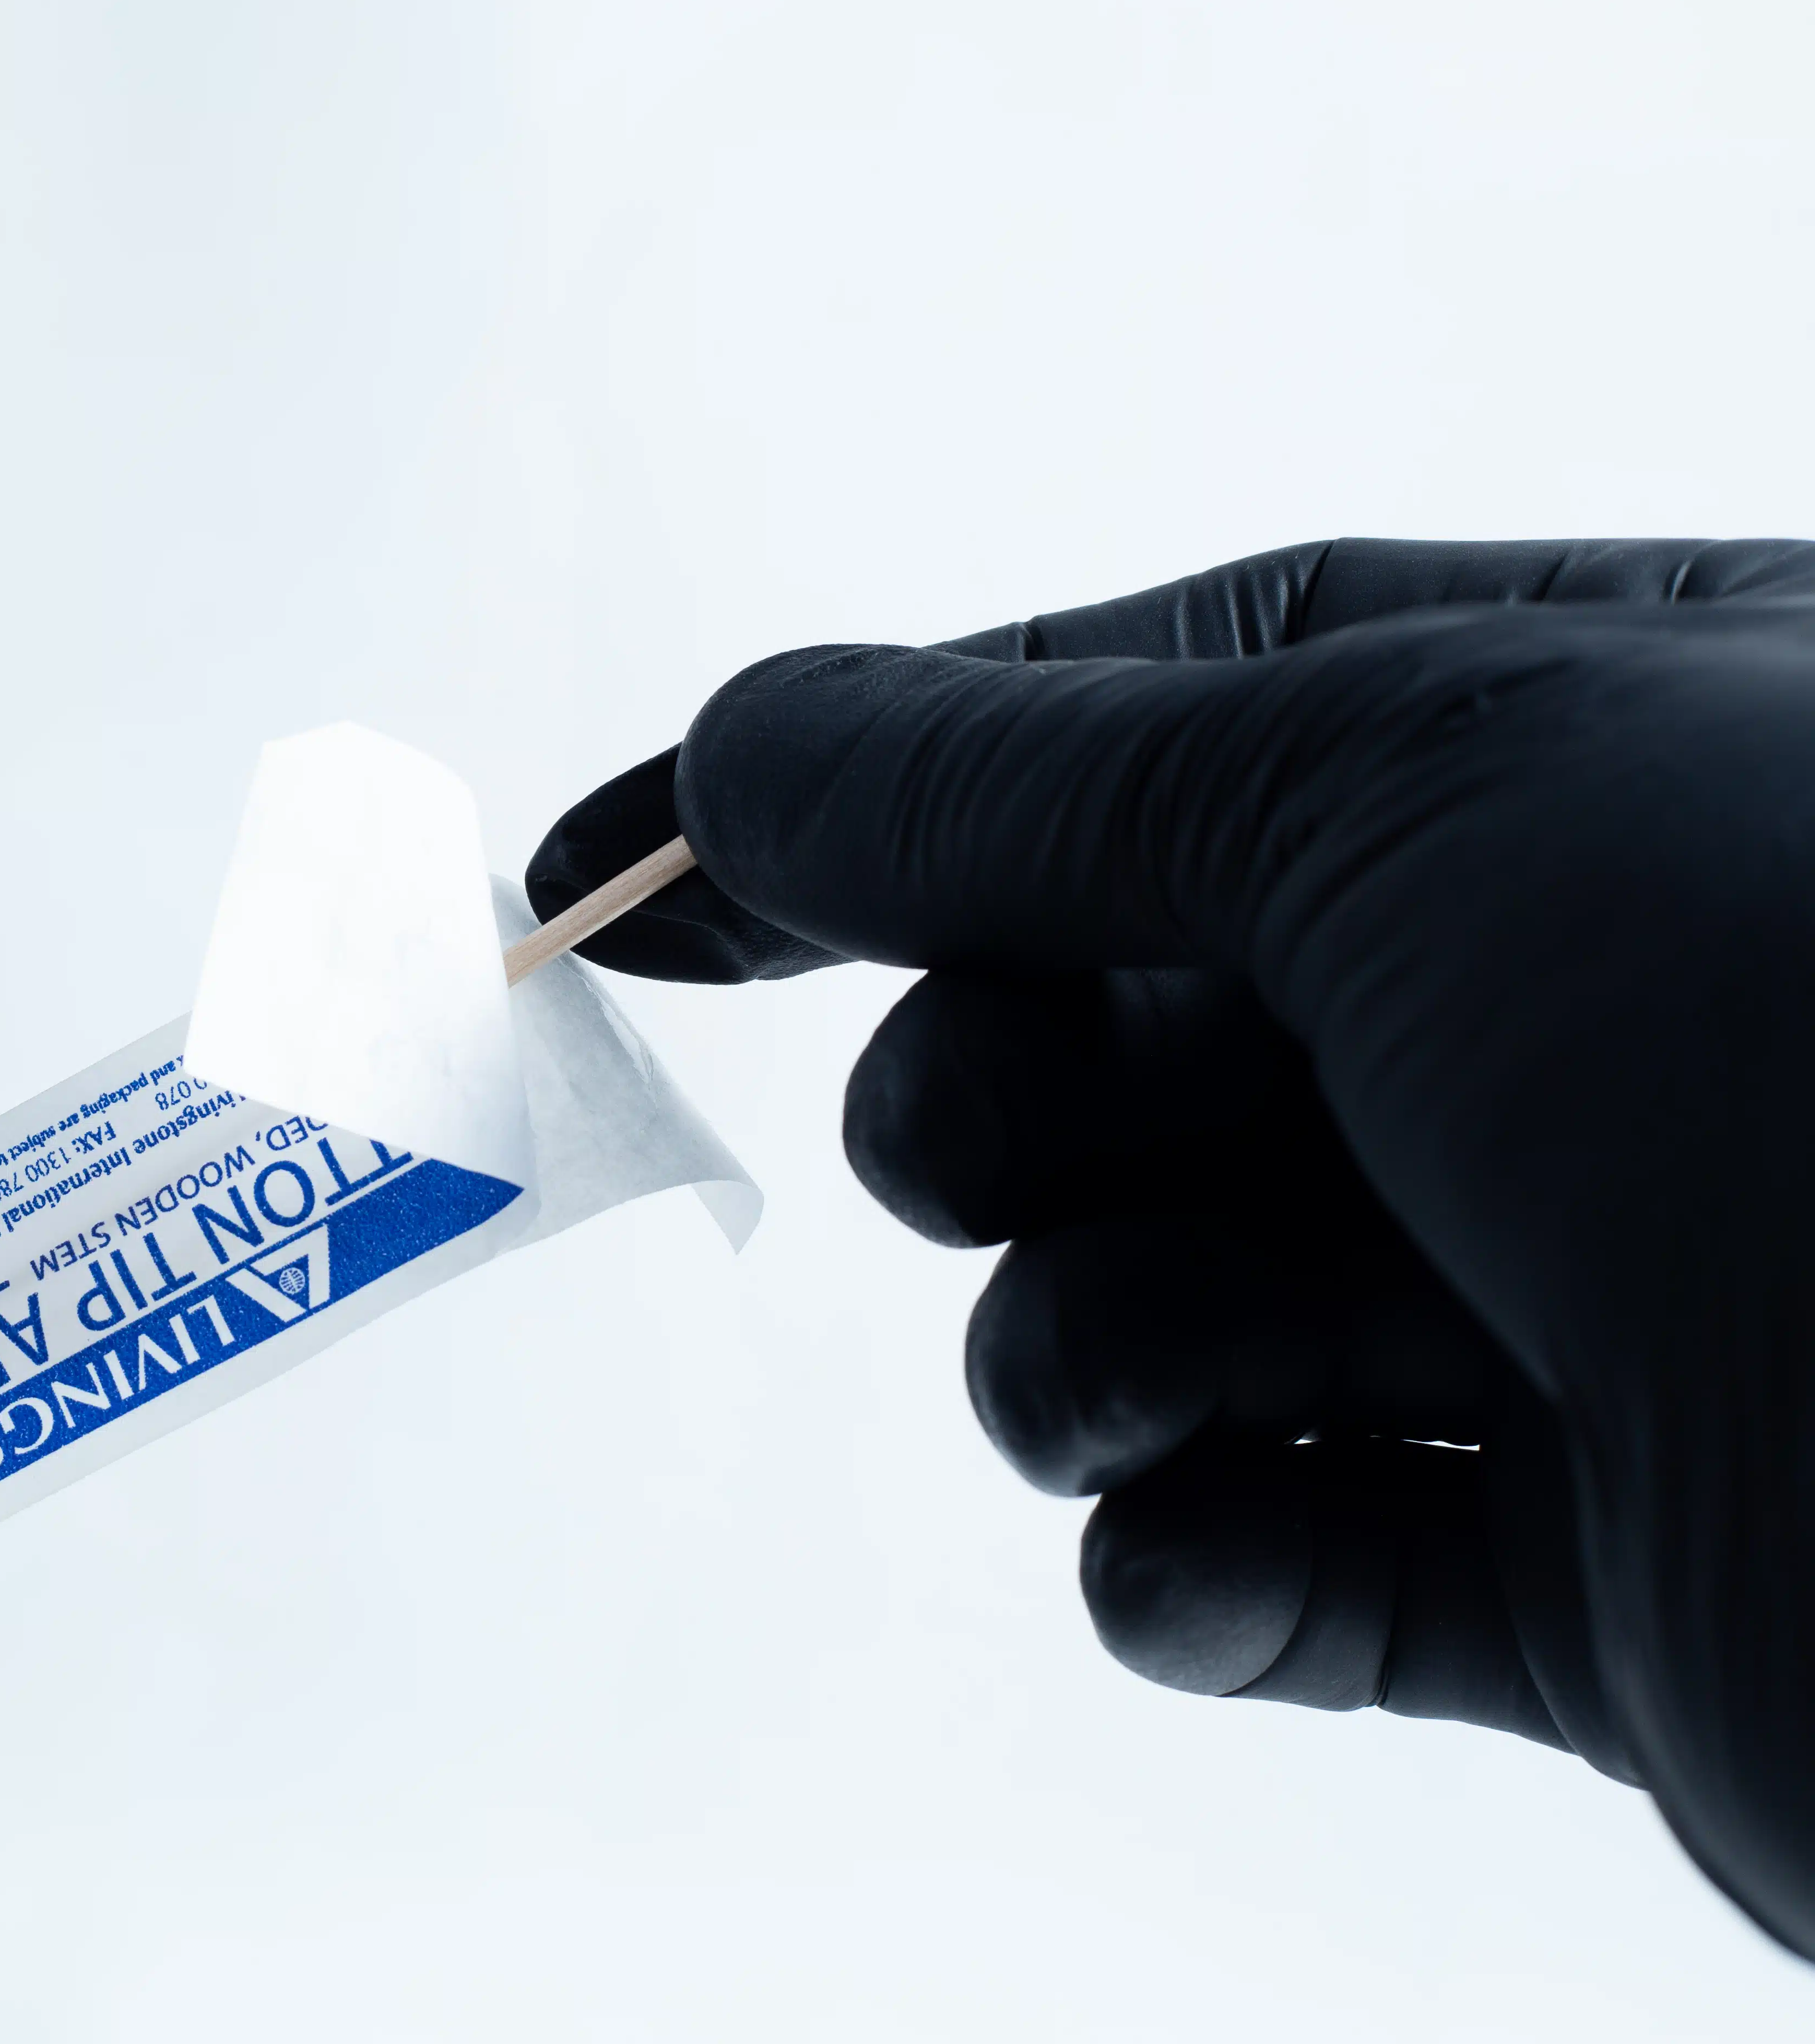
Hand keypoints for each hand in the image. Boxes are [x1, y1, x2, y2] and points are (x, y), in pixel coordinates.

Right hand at [527, 538, 1814, 1948]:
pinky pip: (1282, 1560)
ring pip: (1177, 1307)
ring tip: (1131, 1384)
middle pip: (1130, 1036)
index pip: (1145, 721)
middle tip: (980, 1143)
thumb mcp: (1386, 781)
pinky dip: (1202, 1566)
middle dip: (997, 1098)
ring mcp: (1592, 1301)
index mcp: (1598, 753)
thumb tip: (735, 746)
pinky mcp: (1591, 1577)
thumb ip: (1017, 775)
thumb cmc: (1814, 1039)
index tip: (604, 886)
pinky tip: (1212, 1565)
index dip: (853, 792)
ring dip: (1087, 1348)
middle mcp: (1598, 1012)